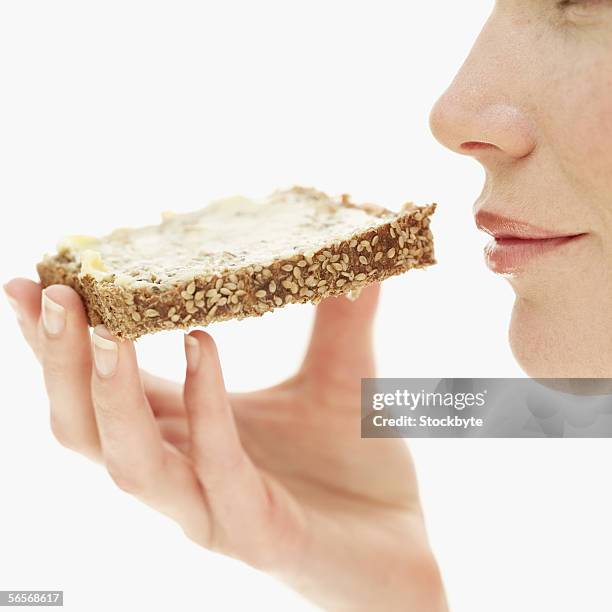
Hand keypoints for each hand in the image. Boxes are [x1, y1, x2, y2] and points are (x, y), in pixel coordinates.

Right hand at [4, 278, 446, 611]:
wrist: (402, 546)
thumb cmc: (357, 463)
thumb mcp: (339, 375)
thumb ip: (339, 316)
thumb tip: (349, 251)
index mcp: (187, 430)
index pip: (102, 385)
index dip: (61, 340)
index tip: (33, 280)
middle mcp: (184, 470)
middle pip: (88, 424)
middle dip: (60, 361)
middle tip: (50, 292)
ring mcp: (212, 507)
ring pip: (128, 460)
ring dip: (106, 394)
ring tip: (104, 329)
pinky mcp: (256, 529)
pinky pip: (215, 467)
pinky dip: (204, 405)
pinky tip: (201, 345)